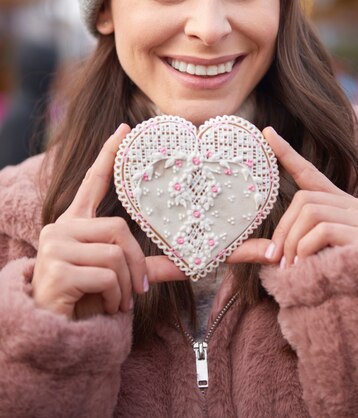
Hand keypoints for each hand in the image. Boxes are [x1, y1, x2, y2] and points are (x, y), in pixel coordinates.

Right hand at [32, 124, 184, 319]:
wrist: (54, 333)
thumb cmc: (86, 299)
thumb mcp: (118, 276)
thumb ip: (149, 266)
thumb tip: (196, 264)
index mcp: (75, 224)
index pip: (93, 182)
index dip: (109, 155)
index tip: (125, 129)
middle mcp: (61, 228)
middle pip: (118, 229)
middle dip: (136, 263)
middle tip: (138, 292)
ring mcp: (55, 247)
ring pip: (114, 253)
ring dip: (126, 286)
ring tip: (118, 303)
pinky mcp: (56, 270)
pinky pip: (106, 275)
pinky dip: (115, 297)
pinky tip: (103, 309)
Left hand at [227, 127, 357, 266]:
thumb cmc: (345, 279)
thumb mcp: (314, 257)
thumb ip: (291, 247)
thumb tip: (250, 251)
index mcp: (341, 207)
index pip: (311, 174)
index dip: (287, 155)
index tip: (267, 134)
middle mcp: (357, 207)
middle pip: (304, 199)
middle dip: (283, 229)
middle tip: (274, 258)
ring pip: (310, 212)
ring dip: (292, 242)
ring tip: (289, 267)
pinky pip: (322, 230)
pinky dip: (305, 249)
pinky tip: (304, 267)